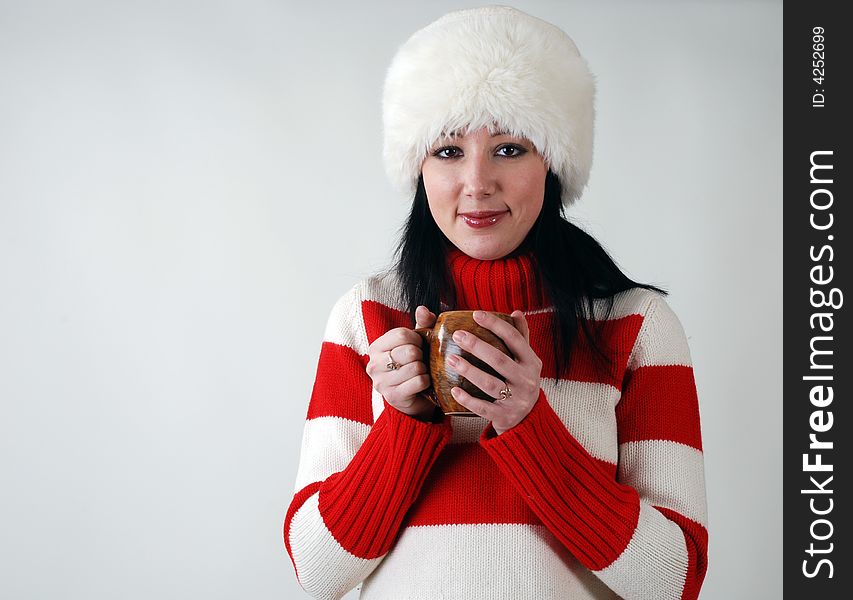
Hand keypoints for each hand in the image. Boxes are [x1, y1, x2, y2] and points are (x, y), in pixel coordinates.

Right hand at [366, 305, 436, 420]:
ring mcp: (381, 383)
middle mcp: (374, 365)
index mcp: (376, 348)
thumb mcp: (417, 342)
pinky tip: (421, 384)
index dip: (417, 338)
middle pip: (409, 351)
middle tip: (419, 361)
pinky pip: (419, 381)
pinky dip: (426, 382)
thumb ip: (422, 324)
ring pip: (416, 367)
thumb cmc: (413, 364)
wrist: (413, 397)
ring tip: (420, 373)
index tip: (418, 345)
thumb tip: (422, 309)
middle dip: (421, 356)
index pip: (401, 334)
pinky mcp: (393, 397)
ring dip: (424, 370)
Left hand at [446, 310, 541, 434]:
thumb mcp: (526, 361)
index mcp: (532, 362)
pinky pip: (483, 407)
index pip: (514, 339)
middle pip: (499, 360)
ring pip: (489, 383)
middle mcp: (527, 381)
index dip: (495, 325)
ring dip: (469, 370)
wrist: (528, 418)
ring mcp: (516, 400)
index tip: (476, 314)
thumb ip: (521, 337)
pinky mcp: (504, 416)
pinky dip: (468, 399)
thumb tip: (516, 312)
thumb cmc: (521, 381)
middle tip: (457, 335)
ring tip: (451, 359)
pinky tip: (454, 389)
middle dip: (477, 346)